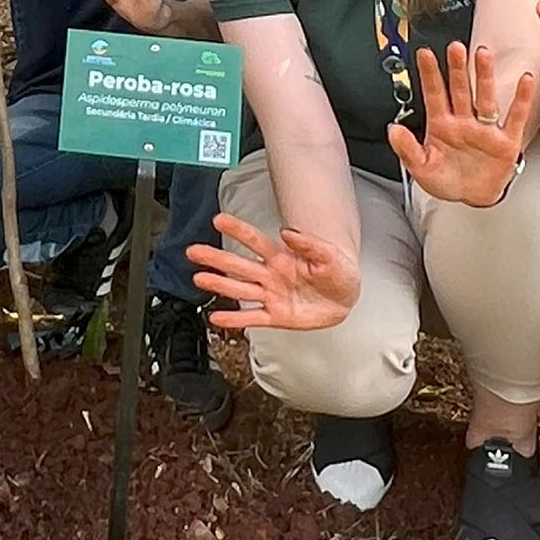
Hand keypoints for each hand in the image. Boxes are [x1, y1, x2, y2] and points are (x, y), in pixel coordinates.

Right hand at [191, 212, 358, 331]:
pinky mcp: (276, 316)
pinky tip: (217, 317)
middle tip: (194, 251)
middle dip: (216, 258)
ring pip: (240, 289)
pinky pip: (252, 317)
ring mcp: (271, 295)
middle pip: (239, 265)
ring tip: (199, 279)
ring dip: (219, 284)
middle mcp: (272, 275)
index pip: (256, 241)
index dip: (238, 230)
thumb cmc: (338, 274)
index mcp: (283, 257)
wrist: (345, 300)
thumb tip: (288, 232)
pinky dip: (235, 319)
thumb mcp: (331, 255)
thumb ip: (310, 244)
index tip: (219, 220)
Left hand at [386, 44, 539, 208]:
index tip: (424, 53)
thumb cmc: (446, 181)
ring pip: (484, 97)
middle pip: (460, 90)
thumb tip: (393, 129)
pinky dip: (521, 99)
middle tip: (455, 47)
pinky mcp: (506, 142)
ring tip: (482, 54)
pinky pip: (515, 117)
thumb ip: (406, 149)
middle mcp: (463, 122)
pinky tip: (525, 80)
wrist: (472, 198)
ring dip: (484, 76)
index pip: (434, 94)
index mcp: (441, 125)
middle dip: (457, 69)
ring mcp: (485, 129)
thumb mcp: (420, 168)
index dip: (429, 74)